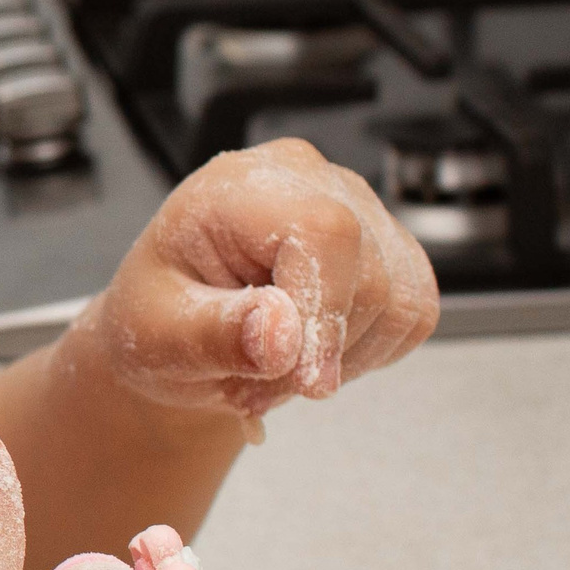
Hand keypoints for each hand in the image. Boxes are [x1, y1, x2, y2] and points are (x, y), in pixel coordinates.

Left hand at [82, 137, 438, 420]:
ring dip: (342, 361)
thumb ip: (212, 334)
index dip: (326, 310)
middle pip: (370, 277)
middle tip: (252, 388)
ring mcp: (358, 209)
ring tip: (273, 374)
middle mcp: (309, 181)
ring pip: (402, 302)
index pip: (324, 232)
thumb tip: (280, 335)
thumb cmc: (158, 316)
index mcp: (239, 185)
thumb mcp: (156, 336)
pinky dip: (367, 354)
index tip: (308, 380)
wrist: (175, 326)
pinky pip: (413, 316)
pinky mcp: (388, 248)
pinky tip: (310, 355)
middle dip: (318, 354)